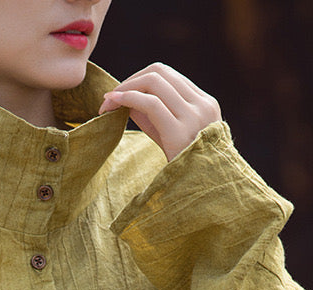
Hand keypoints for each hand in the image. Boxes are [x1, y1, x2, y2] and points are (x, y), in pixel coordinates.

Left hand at [99, 63, 221, 161]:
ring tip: (107, 103)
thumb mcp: (169, 136)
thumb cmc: (183, 169)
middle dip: (130, 80)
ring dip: (125, 88)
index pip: (168, 75)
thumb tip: (123, 96)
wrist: (202, 195)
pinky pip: (150, 103)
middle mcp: (202, 105)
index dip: (139, 79)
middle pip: (160, 72)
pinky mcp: (180, 131)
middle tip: (109, 97)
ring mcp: (194, 116)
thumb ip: (152, 114)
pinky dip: (128, 98)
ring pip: (154, 82)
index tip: (120, 93)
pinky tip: (112, 105)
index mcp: (205, 103)